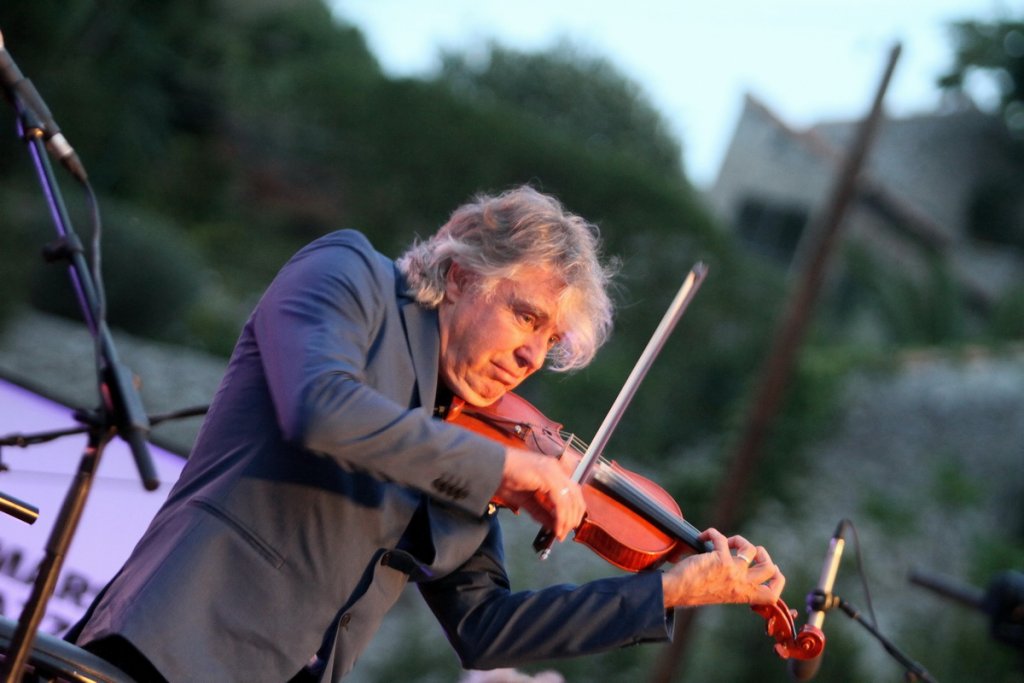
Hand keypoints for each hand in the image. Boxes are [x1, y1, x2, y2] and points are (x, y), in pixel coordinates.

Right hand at [494, 447, 585, 540]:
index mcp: (552, 470)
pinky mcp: (547, 477)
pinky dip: (561, 517)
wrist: (489, 468)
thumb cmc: (503, 479)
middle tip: (564, 533)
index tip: (566, 527)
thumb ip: (541, 511)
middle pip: (575, 495)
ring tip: (560, 533)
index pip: (571, 491)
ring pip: (570, 499)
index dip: (573, 510)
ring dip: (567, 519)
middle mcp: (555, 468)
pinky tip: (556, 527)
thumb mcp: (526, 500)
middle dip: (573, 516)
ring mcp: (552, 471)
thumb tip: (553, 526)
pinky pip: (560, 501)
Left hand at [661, 528, 784, 608]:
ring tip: (726, 542)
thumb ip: (735, 584)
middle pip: (770, 569)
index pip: (772, 596)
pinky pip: (721, 537)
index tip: (772, 569)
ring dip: (739, 540)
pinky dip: (711, 533)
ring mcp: (732, 572)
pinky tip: (703, 537)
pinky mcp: (719, 559)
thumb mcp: (722, 594)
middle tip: (749, 551)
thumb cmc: (694, 592)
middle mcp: (741, 585)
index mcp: (743, 596)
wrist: (676, 592)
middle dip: (763, 554)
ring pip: (750, 549)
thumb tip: (743, 566)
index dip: (778, 580)